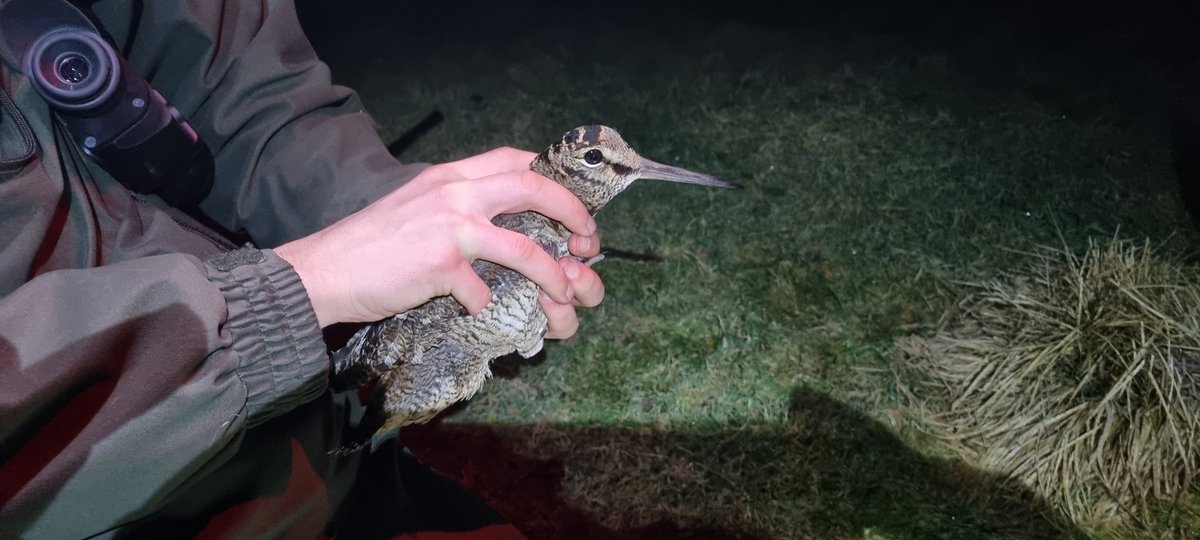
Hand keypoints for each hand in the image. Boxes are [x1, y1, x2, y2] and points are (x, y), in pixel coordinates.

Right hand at [275, 147, 599, 328]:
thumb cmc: (368, 244)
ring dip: (552, 273)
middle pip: (532, 188)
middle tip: (587, 238)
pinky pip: (483, 291)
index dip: (552, 177)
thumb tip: (493, 221)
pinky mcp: (440, 266)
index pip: (515, 158)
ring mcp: (449, 228)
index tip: (569, 201)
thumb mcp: (415, 204)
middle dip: (571, 211)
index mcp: (450, 176)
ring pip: (524, 248)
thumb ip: (454, 204)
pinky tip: (478, 310)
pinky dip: (487, 305)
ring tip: (564, 292)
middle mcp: (455, 193)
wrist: (322, 270)